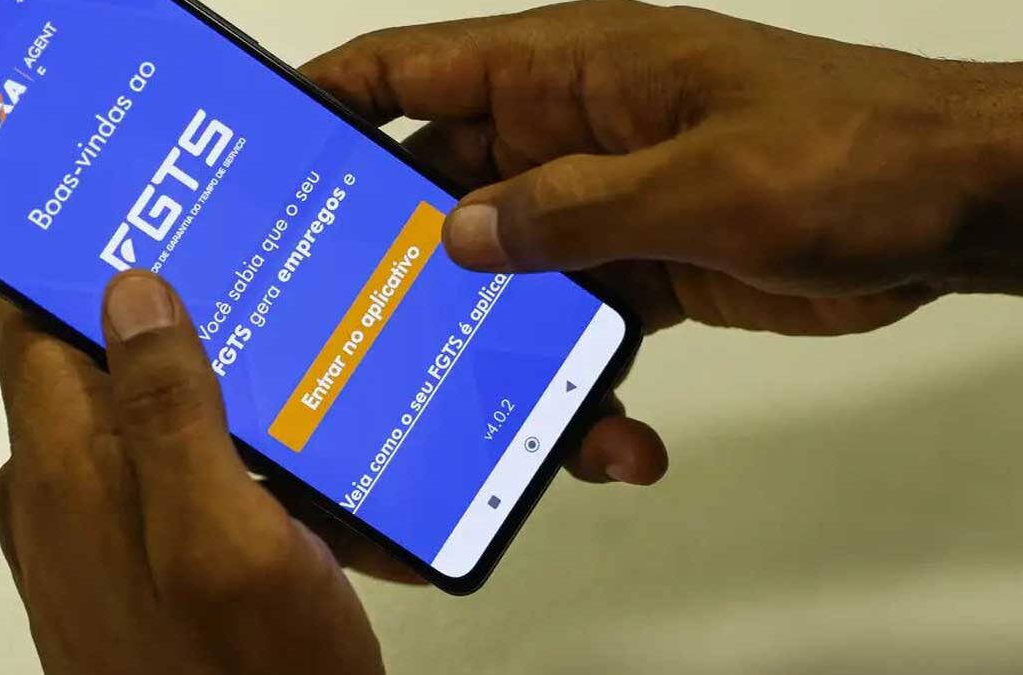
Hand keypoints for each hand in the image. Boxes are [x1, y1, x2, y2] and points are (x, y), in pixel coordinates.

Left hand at [0, 273, 384, 674]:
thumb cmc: (244, 673)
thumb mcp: (222, 540)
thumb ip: (170, 415)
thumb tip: (128, 290)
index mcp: (69, 472)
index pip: (36, 326)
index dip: (88, 262)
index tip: (166, 213)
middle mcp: (73, 495)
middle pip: (114, 367)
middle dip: (192, 322)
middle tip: (276, 285)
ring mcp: (113, 535)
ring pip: (169, 423)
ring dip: (240, 399)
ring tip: (321, 370)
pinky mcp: (157, 567)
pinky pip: (196, 483)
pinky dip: (255, 467)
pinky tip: (327, 469)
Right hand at [304, 0, 1022, 335]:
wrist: (955, 206)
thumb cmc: (855, 153)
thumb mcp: (704, 183)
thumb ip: (574, 211)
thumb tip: (460, 235)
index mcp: (574, 72)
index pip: (419, 70)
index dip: (335, 98)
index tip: (267, 143)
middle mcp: (574, 131)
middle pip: (445, 180)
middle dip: (392, 240)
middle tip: (335, 303)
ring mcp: (607, 200)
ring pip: (504, 262)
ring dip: (483, 323)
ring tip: (455, 388)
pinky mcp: (645, 264)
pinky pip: (572, 317)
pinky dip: (569, 369)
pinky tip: (592, 425)